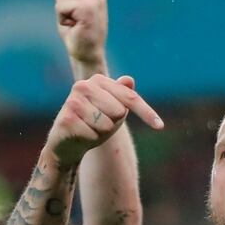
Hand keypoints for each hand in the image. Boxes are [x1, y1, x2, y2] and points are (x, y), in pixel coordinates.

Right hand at [47, 74, 162, 165]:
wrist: (65, 144)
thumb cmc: (93, 125)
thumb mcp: (112, 111)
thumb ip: (123, 96)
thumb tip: (129, 79)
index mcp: (97, 80)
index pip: (130, 97)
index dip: (146, 113)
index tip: (160, 126)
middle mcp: (83, 86)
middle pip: (119, 111)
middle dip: (113, 124)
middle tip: (98, 125)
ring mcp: (72, 101)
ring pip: (106, 124)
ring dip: (100, 133)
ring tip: (88, 130)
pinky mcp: (66, 119)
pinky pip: (93, 135)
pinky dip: (90, 140)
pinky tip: (79, 136)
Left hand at [56, 0, 108, 69]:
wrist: (87, 56)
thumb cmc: (77, 34)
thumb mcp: (71, 9)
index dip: (63, 5)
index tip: (75, 18)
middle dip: (61, 9)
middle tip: (74, 23)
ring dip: (62, 15)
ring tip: (75, 26)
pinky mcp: (88, 7)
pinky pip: (61, 6)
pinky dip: (62, 20)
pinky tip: (75, 28)